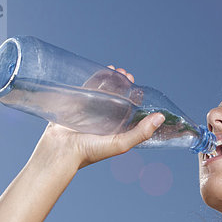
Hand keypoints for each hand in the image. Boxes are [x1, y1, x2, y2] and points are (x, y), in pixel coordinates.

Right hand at [30, 66, 162, 169]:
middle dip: (125, 85)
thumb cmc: (90, 151)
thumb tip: (161, 117)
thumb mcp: (120, 144)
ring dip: (113, 80)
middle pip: (119, 98)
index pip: (132, 111)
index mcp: (117, 129)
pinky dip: (98, 78)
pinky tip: (104, 70)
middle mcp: (106, 120)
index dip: (137, 98)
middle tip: (127, 75)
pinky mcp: (78, 104)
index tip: (138, 86)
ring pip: (105, 91)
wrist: (60, 150)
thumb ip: (140, 132)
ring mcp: (91, 111)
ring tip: (117, 70)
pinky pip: (90, 87)